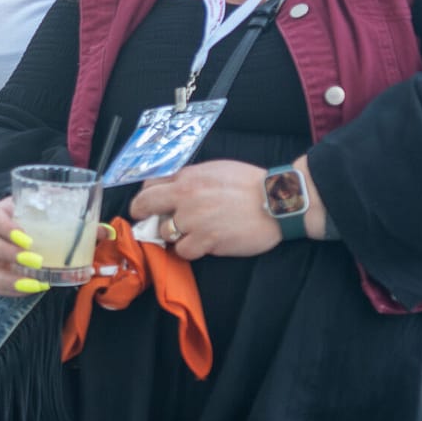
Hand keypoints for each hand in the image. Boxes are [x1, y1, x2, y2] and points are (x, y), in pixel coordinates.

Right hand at [0, 196, 92, 294]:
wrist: (17, 228)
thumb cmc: (35, 218)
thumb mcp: (50, 213)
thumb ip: (76, 219)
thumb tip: (107, 232)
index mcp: (0, 214)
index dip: (6, 228)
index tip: (26, 237)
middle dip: (10, 254)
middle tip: (37, 261)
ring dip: (10, 278)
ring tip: (35, 284)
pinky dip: (11, 290)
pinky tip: (31, 289)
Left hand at [129, 160, 281, 260]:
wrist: (277, 200)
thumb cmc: (250, 184)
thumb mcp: (215, 170)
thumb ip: (190, 178)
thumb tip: (171, 186)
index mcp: (188, 177)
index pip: (149, 185)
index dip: (147, 196)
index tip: (151, 205)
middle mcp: (186, 196)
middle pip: (144, 206)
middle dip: (144, 216)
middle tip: (151, 223)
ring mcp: (194, 219)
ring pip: (164, 232)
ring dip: (175, 235)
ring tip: (193, 232)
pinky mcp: (206, 240)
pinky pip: (183, 251)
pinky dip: (191, 250)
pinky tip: (205, 243)